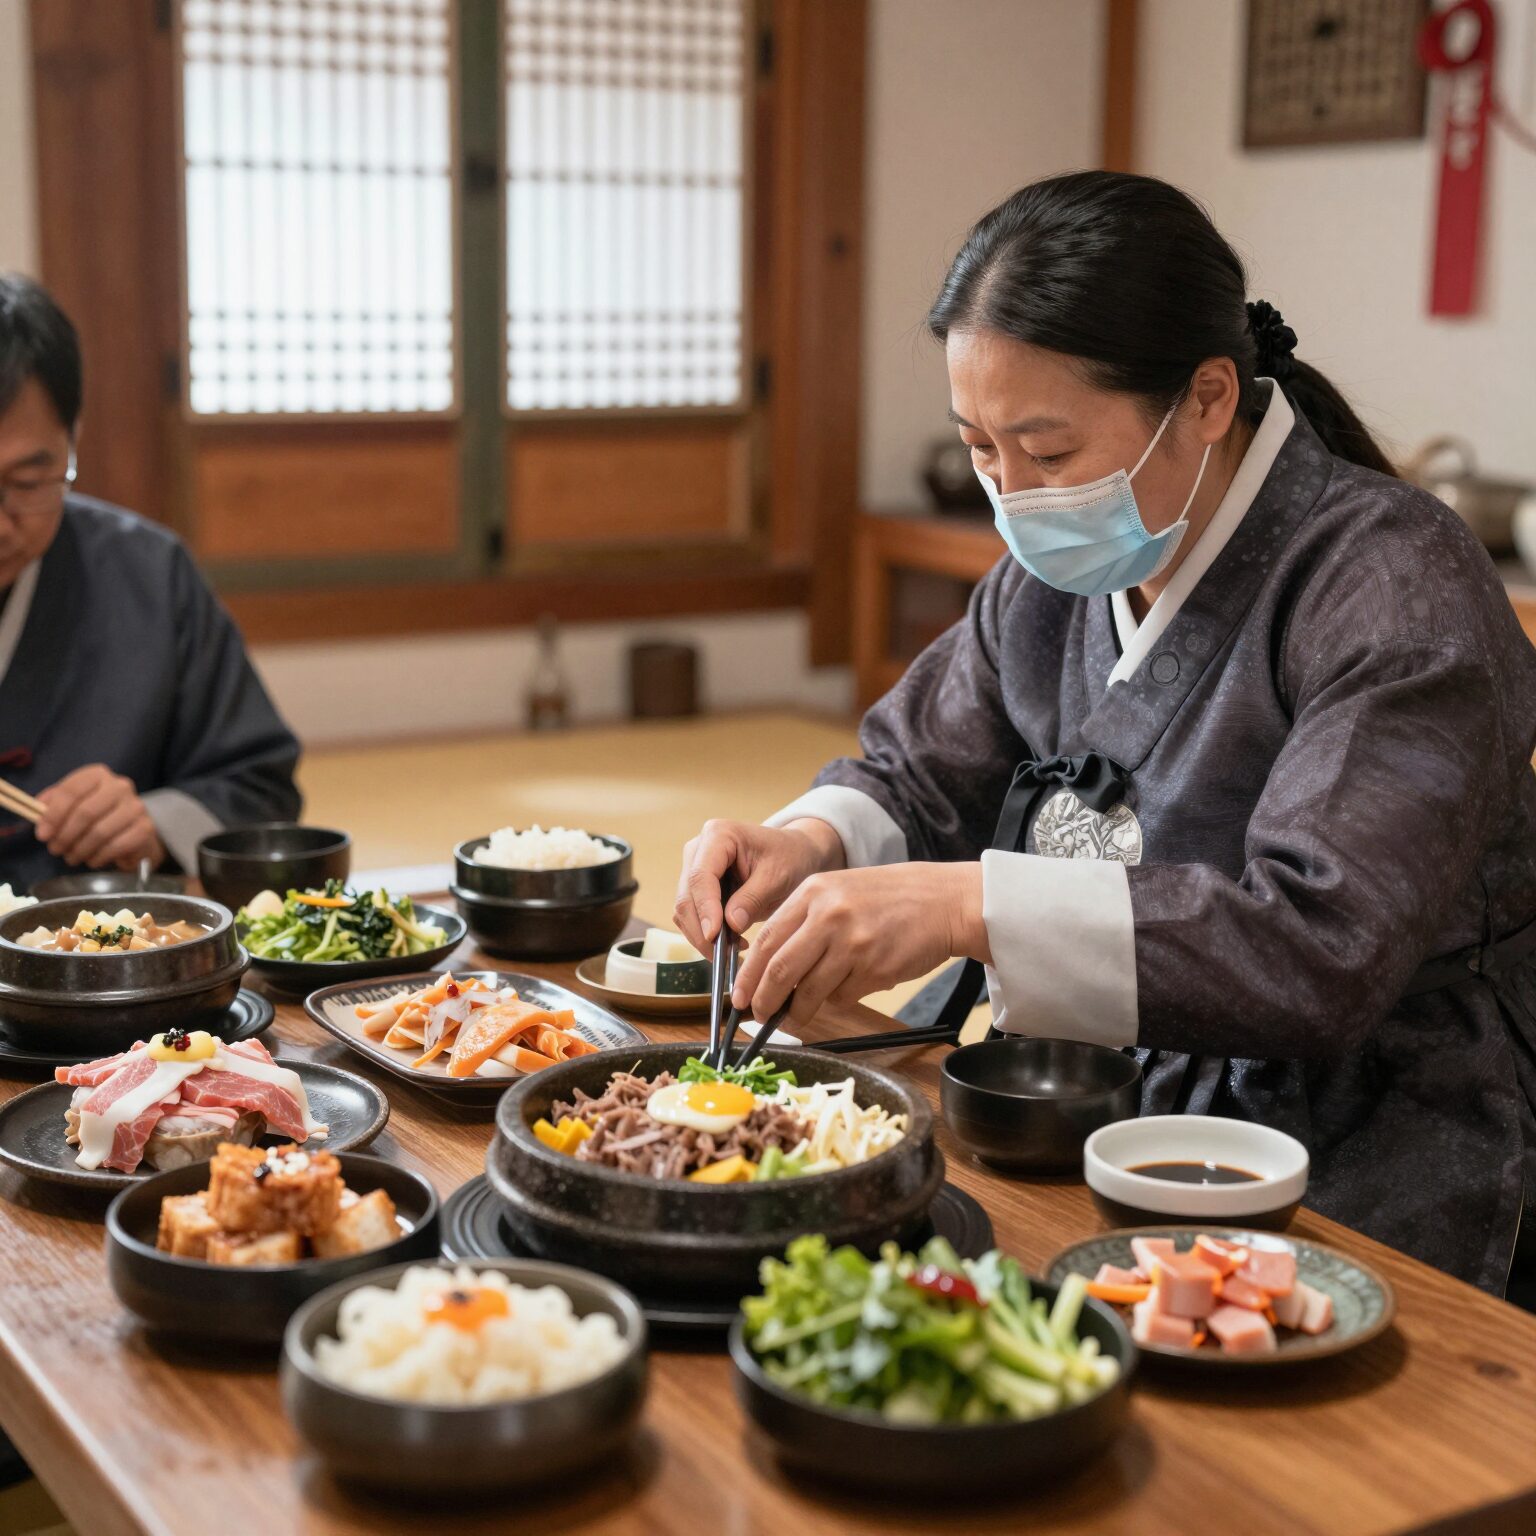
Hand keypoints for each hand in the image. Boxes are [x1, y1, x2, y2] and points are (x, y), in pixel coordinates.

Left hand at [34, 765, 164, 871]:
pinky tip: (91, 860)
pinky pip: (115, 846)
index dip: (53, 815)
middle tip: (55, 849)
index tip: (42, 835)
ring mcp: (136, 807)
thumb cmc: (96, 815)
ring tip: (71, 857)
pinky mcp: (145, 828)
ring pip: (100, 832)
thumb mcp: (72, 803)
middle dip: (65, 835)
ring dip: (80, 849)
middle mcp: (120, 786)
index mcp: (98, 775)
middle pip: (85, 812)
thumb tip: (38, 814)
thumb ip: (53, 805)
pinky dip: (98, 857)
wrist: (132, 829)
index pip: (71, 791)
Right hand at [674, 818, 844, 951]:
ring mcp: (694, 868)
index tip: (714, 936)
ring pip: (684, 910)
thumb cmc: (790, 858)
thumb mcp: (778, 876)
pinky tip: (733, 943)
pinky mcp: (697, 888)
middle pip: (686, 896)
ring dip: (702, 935)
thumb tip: (730, 924)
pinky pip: (692, 917)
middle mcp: (699, 849)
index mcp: (718, 835)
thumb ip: (753, 898)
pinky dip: (706, 935)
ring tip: (735, 948)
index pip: (701, 876)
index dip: (704, 908)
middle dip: (701, 929)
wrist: (795, 855)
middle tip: (723, 954)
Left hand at [729, 861, 990, 1029]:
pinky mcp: (875, 967)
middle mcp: (829, 914)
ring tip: (802, 1011)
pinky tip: (850, 985)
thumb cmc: (888, 899)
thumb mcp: (838, 892)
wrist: (942, 901)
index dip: (748, 974)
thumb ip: (803, 922)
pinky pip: (842, 997)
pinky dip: (837, 999)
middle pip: (779, 969)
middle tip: (760, 1014)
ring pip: (809, 991)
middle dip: (765, 1000)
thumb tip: (766, 968)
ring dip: (801, 1009)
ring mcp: (852, 942)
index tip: (740, 996)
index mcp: (813, 892)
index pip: (766, 939)